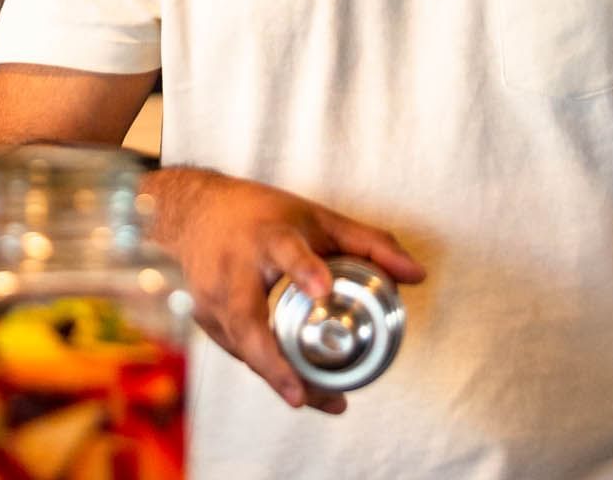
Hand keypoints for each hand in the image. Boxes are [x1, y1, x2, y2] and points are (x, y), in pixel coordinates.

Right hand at [145, 168, 425, 413]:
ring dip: (278, 377)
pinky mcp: (206, 321)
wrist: (195, 212)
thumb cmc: (264, 215)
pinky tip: (298, 389)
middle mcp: (234, 269)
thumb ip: (369, 244)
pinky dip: (268, 371)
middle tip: (300, 392)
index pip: (285, 250)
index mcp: (267, 235)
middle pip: (247, 319)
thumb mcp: (318, 218)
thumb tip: (417, 275)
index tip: (323, 289)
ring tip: (319, 400)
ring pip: (244, 348)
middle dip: (271, 360)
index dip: (304, 269)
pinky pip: (240, 353)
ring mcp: (213, 299)